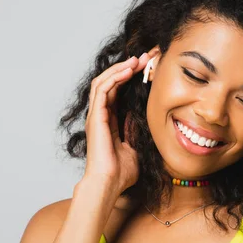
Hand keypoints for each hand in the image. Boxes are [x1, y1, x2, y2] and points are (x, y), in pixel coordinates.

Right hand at [82, 50, 155, 193]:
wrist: (110, 184)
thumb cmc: (121, 173)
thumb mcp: (136, 147)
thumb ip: (136, 132)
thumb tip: (143, 120)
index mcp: (110, 121)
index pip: (118, 92)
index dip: (130, 79)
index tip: (147, 69)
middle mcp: (101, 116)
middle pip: (110, 83)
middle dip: (127, 68)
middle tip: (144, 58)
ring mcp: (96, 115)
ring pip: (104, 82)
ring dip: (120, 69)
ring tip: (137, 60)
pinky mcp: (96, 117)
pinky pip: (102, 90)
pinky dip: (114, 77)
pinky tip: (128, 71)